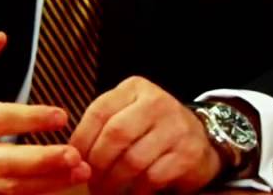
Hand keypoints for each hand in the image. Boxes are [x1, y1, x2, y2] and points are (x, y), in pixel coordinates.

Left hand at [70, 76, 221, 194]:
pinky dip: (136, 191)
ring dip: (114, 182)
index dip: (81, 140)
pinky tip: (131, 193)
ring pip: (133, 160)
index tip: (73, 160)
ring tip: (105, 191)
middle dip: (97, 164)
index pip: (99, 111)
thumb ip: (103, 125)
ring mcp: (175, 127)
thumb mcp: (128, 113)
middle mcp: (157, 102)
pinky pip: (153, 177)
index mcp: (135, 88)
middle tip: (89, 181)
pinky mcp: (188, 153)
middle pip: (116, 135)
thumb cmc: (152, 128)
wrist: (201, 137)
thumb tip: (72, 154)